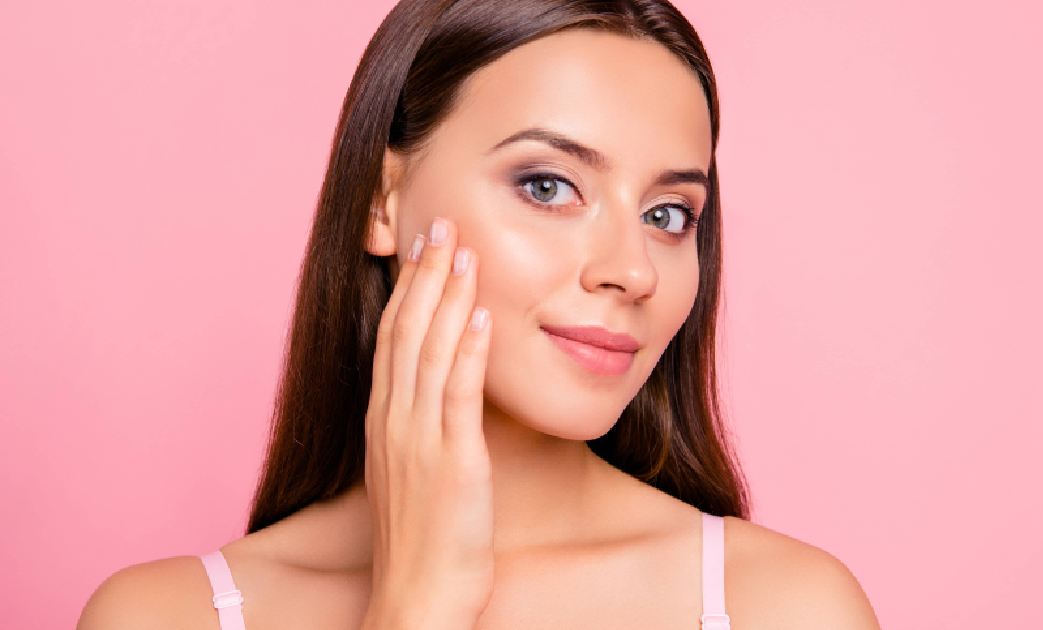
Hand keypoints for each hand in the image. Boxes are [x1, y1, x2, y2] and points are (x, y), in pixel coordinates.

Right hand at [359, 216, 494, 629]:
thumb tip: (439, 394)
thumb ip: (420, 427)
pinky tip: (483, 315)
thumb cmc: (421, 539)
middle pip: (405, 331)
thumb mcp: (412, 471)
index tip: (424, 249)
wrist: (417, 594)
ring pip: (429, 351)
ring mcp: (418, 438)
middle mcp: (393, 421)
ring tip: (463, 249)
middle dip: (425, 274)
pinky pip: (457, 395)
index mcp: (383, 421)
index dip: (408, 290)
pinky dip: (468, 351)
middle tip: (442, 223)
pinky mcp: (451, 461)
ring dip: (448, 297)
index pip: (392, 339)